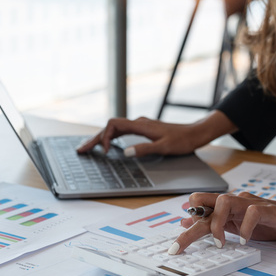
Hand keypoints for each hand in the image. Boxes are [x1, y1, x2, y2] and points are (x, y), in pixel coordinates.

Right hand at [76, 111, 237, 156]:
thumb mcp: (164, 147)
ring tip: (88, 148)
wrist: (195, 134)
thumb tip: (125, 152)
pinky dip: (111, 137)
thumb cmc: (182, 141)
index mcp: (141, 125)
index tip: (104, 151)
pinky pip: (121, 131)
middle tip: (81, 150)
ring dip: (101, 138)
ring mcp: (140, 125)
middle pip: (110, 127)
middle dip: (95, 138)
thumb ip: (144, 149)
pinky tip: (108, 145)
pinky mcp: (143, 129)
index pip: (114, 125)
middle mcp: (138, 123)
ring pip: (115, 129)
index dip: (104, 136)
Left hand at [169, 164, 275, 253]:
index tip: (178, 237)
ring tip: (219, 243)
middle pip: (205, 205)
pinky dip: (245, 228)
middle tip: (178, 247)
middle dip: (191, 228)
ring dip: (217, 223)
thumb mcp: (238, 224)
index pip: (200, 204)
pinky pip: (252, 213)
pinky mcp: (269, 210)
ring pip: (225, 202)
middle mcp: (236, 201)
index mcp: (228, 206)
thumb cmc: (270, 221)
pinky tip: (245, 241)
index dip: (188, 218)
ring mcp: (252, 204)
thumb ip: (216, 222)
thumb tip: (188, 223)